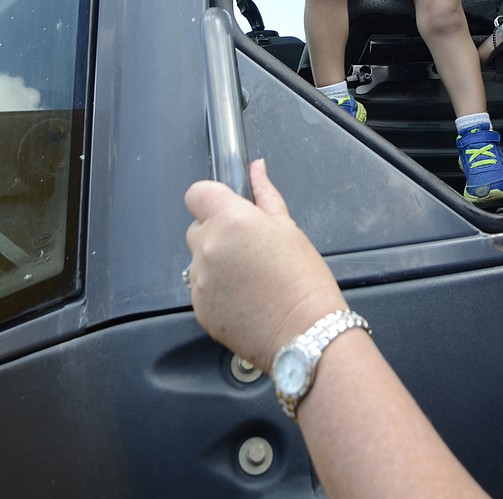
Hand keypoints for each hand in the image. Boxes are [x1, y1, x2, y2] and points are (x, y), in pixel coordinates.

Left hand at [185, 159, 345, 370]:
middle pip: (197, 228)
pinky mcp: (198, 309)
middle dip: (217, 232)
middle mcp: (209, 248)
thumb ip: (264, 194)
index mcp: (230, 221)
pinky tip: (244, 296)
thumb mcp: (288, 228)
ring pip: (198, 260)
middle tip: (248, 247)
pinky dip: (216, 289)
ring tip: (250, 277)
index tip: (225, 207)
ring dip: (216, 262)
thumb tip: (256, 170)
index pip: (196, 193)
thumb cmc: (303, 282)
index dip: (211, 198)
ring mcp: (200, 281)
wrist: (305, 333)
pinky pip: (200, 288)